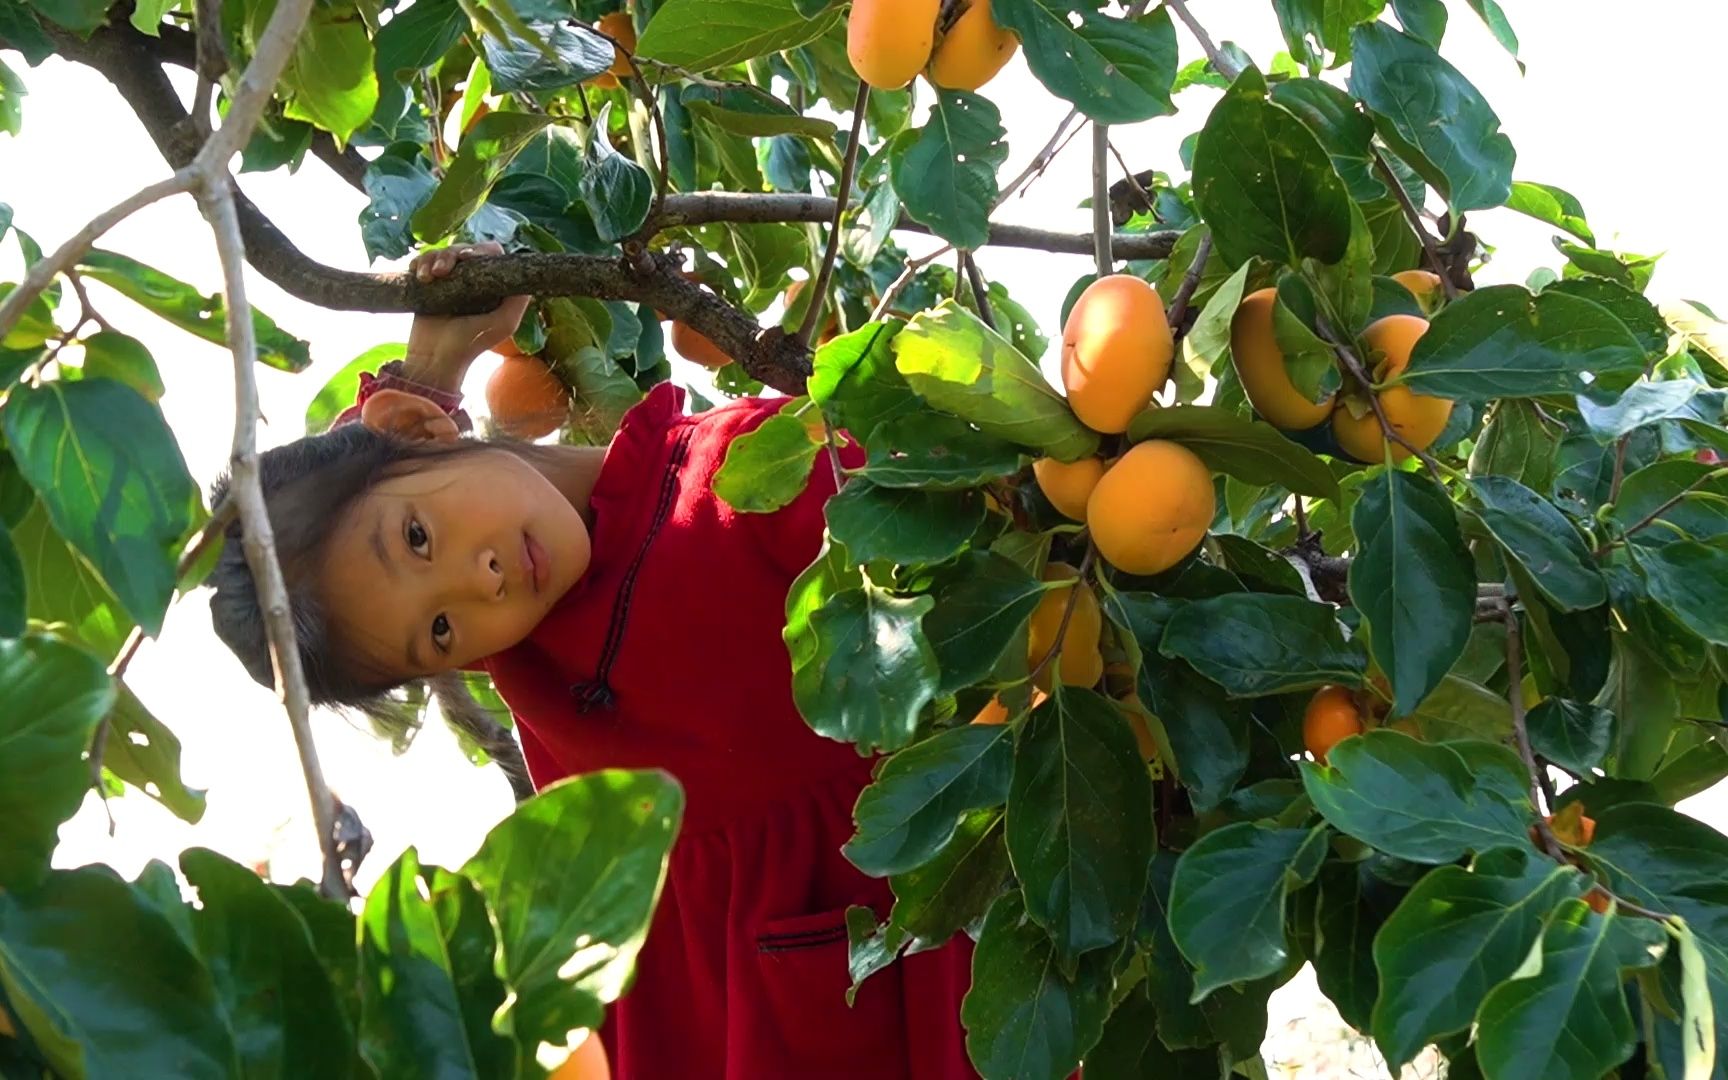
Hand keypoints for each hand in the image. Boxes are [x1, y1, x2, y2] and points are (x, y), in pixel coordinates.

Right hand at [402, 242, 532, 391]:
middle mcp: (472, 278)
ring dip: (432, 258)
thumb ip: (519, 301)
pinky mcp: (430, 284)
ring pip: (442, 253)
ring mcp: (450, 280)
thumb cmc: (472, 343)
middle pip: (463, 249)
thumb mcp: (504, 324)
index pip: (489, 253)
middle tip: (440, 272)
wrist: (435, 357)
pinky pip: (424, 261)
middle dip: (450, 255)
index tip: (466, 258)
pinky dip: (419, 262)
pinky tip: (417, 273)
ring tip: (427, 277)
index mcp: (492, 283)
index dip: (478, 249)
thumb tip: (528, 274)